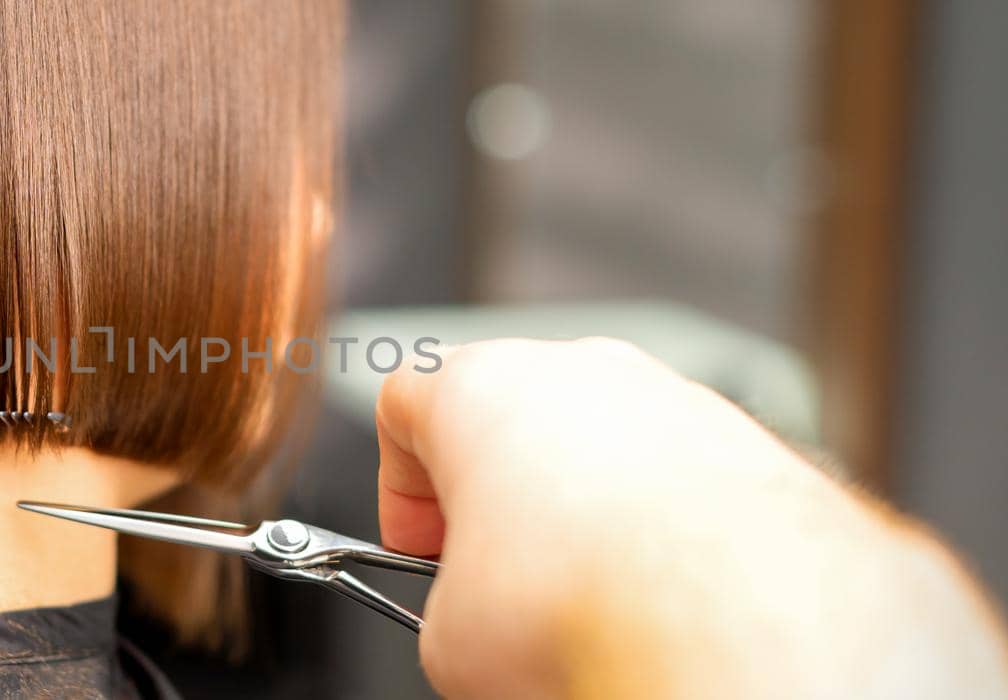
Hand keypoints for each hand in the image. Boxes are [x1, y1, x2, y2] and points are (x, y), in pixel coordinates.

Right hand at [376, 338, 1007, 698]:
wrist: (736, 626)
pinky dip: (664, 531)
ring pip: (602, 448)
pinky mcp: (748, 442)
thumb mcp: (450, 637)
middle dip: (501, 503)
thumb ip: (446, 599)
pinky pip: (679, 480)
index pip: (404, 408)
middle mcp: (579, 370)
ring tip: (588, 600)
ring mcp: (671, 397)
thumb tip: (479, 627)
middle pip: (512, 423)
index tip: (422, 551)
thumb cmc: (593, 608)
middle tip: (499, 581)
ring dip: (584, 516)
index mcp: (480, 388)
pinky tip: (660, 598)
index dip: (402, 492)